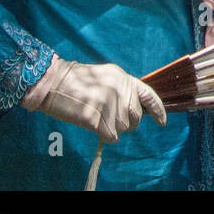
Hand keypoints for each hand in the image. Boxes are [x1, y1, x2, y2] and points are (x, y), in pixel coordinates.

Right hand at [33, 58, 166, 142]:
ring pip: (122, 128)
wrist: (51, 83)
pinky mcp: (95, 117)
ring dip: (112, 128)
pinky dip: (104, 135)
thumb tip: (135, 110)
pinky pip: (111, 136)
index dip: (158, 111)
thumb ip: (123, 89)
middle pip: (135, 118)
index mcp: (123, 78)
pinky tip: (95, 127)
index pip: (148, 96)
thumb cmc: (76, 82)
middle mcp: (119, 89)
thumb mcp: (106, 77)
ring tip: (97, 118)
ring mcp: (108, 103)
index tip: (162, 123)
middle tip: (109, 118)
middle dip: (126, 123)